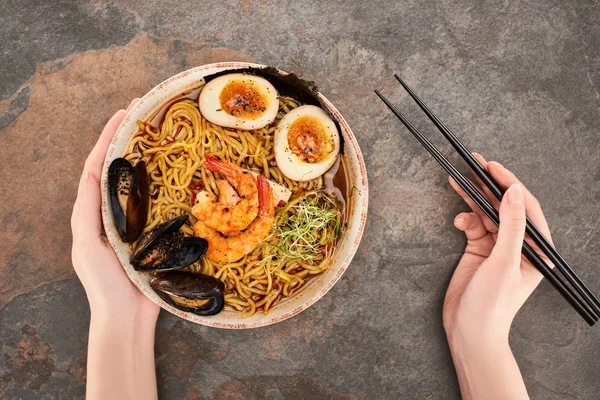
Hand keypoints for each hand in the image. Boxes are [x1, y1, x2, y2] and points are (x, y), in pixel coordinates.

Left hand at [71, 99, 158, 323]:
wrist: (126, 318)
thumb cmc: (104, 284)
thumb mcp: (87, 246)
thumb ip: (88, 212)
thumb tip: (90, 174)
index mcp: (93, 212)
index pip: (99, 166)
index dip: (108, 138)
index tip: (124, 113)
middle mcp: (114, 211)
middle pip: (120, 168)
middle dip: (128, 138)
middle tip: (144, 112)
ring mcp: (136, 221)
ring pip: (141, 182)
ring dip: (147, 156)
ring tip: (160, 133)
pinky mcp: (156, 233)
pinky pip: (162, 203)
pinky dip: (167, 183)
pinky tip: (180, 171)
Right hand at [443, 154, 550, 399]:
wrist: (468, 331)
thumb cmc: (492, 304)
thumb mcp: (503, 262)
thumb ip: (510, 225)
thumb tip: (514, 191)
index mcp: (537, 250)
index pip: (526, 207)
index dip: (510, 184)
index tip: (492, 167)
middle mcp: (520, 246)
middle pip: (505, 207)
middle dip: (489, 187)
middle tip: (473, 164)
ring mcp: (498, 248)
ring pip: (486, 214)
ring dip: (472, 201)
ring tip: (457, 182)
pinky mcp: (478, 251)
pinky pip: (473, 226)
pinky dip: (464, 220)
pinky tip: (457, 222)